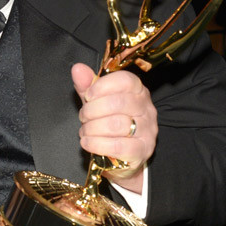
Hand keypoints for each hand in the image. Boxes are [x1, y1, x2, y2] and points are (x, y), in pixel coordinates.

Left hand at [71, 63, 156, 192]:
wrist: (120, 157)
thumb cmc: (108, 124)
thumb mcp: (96, 102)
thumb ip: (87, 85)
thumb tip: (78, 68)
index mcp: (138, 91)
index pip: (126, 80)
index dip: (102, 86)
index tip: (88, 95)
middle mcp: (147, 109)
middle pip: (118, 103)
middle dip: (92, 110)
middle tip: (83, 117)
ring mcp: (147, 131)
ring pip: (116, 124)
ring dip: (92, 128)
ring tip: (85, 131)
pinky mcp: (142, 151)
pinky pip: (117, 146)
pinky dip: (96, 144)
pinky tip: (87, 142)